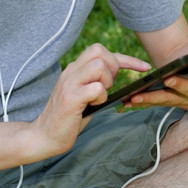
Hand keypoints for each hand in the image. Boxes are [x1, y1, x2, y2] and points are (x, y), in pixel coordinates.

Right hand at [31, 43, 150, 156]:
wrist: (44, 136)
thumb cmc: (68, 118)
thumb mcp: (83, 95)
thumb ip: (94, 83)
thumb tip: (115, 75)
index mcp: (74, 69)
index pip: (100, 51)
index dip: (126, 58)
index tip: (143, 67)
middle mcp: (70, 72)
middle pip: (99, 51)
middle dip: (113, 67)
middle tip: (109, 87)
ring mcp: (69, 83)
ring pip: (99, 66)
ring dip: (107, 82)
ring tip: (100, 97)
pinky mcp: (70, 98)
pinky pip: (96, 88)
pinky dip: (101, 97)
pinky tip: (94, 105)